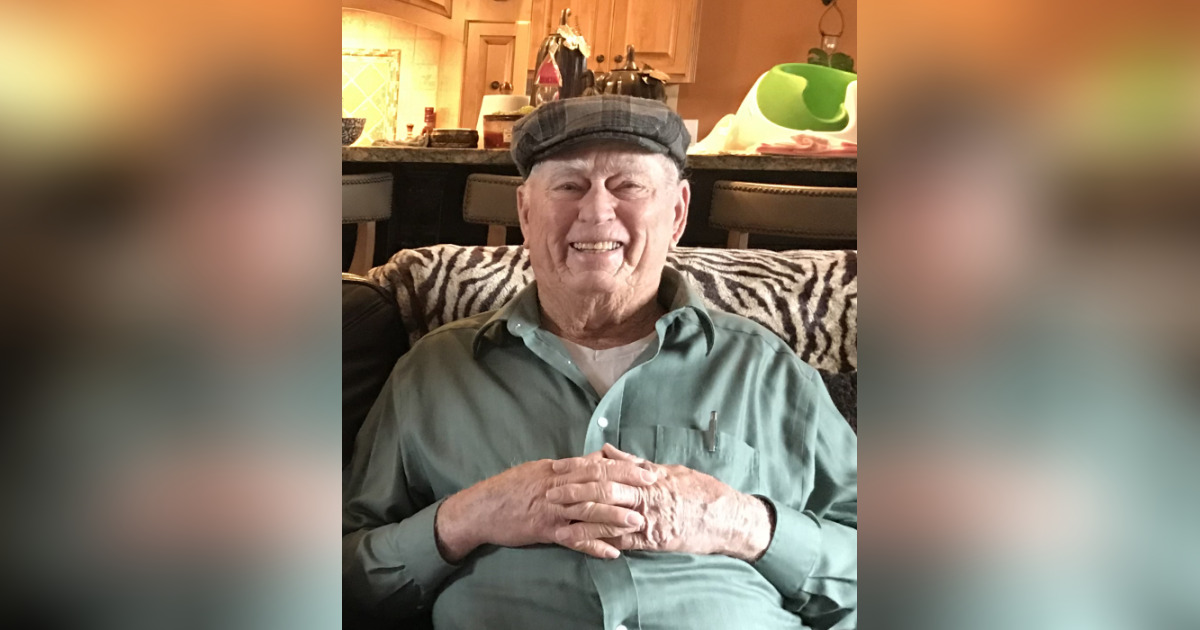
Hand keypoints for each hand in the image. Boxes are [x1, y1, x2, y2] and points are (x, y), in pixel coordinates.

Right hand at [435, 453, 657, 562]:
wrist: (481, 507)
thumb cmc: (511, 487)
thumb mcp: (540, 469)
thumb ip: (570, 466)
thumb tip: (598, 458)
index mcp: (558, 470)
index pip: (597, 465)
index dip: (624, 467)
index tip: (646, 469)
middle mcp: (557, 487)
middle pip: (597, 484)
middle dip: (627, 487)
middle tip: (651, 490)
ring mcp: (551, 510)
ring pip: (587, 511)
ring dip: (614, 517)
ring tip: (637, 522)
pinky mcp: (544, 531)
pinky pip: (572, 539)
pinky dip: (593, 546)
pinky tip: (611, 553)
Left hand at [546, 444, 773, 560]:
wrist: (727, 516)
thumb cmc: (701, 491)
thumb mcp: (670, 469)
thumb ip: (637, 462)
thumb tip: (607, 451)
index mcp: (647, 475)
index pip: (606, 469)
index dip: (579, 468)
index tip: (558, 468)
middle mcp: (646, 494)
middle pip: (602, 490)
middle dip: (573, 491)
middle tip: (549, 491)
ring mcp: (649, 518)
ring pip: (608, 515)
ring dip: (580, 516)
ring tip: (557, 517)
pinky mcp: (654, 540)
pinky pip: (622, 540)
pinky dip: (600, 540)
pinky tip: (581, 541)